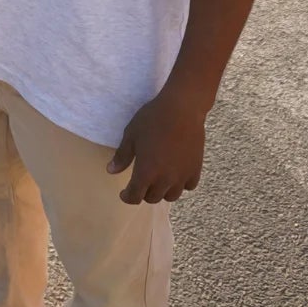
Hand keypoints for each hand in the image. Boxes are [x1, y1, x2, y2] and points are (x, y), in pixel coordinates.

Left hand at [106, 85, 206, 203]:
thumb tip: (111, 171)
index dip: (127, 197)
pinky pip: (188, 186)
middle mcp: (165, 179)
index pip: (135, 197)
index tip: (124, 193)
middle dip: (143, 193)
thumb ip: (122, 156)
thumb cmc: (153, 119)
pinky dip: (181, 184)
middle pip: (152, 198)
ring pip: (171, 196)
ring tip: (158, 180)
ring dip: (162, 191)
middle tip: (140, 182)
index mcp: (146, 172)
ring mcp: (182, 175)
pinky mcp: (195, 169)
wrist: (182, 108)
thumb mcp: (131, 135)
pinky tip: (176, 173)